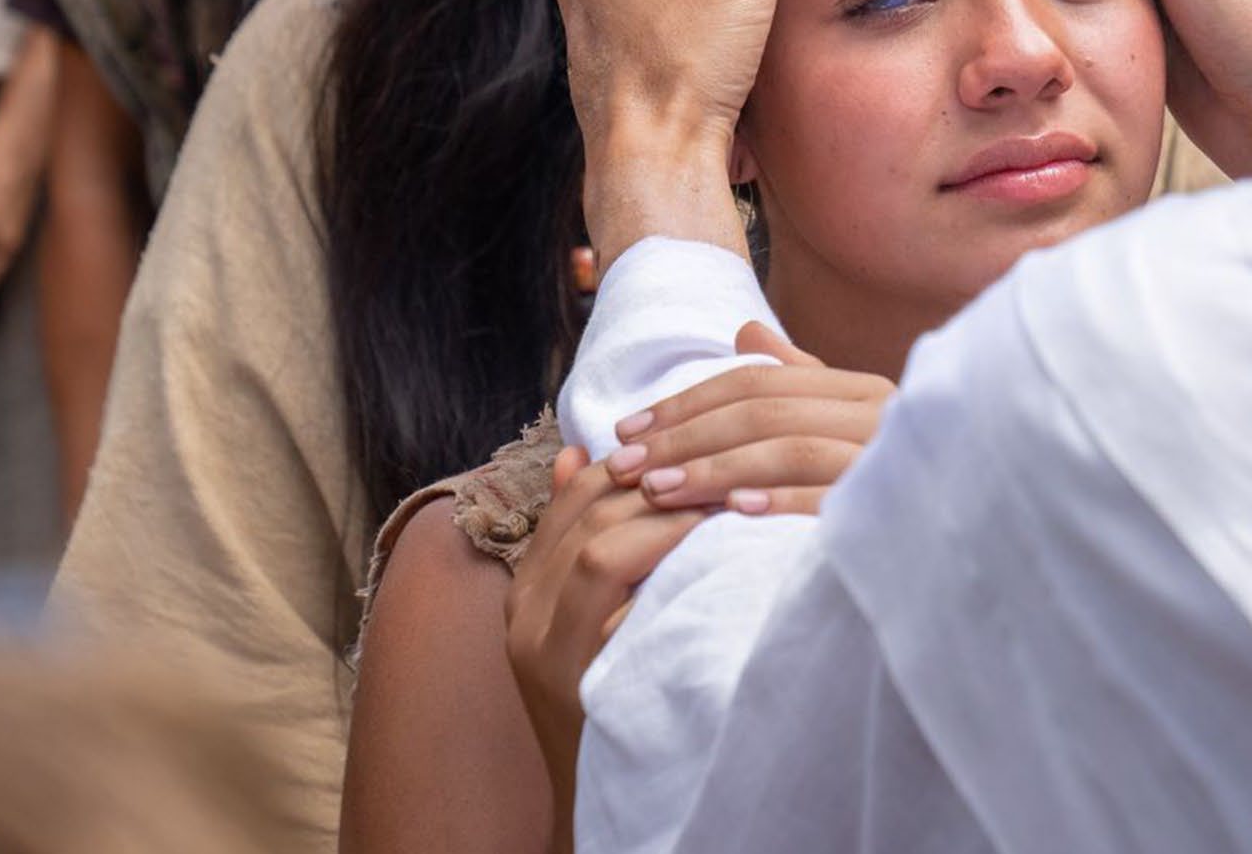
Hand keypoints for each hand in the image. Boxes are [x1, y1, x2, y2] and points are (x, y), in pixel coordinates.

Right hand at [504, 445, 706, 805]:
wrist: (611, 801)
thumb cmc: (617, 698)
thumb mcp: (592, 615)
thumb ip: (586, 540)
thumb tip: (580, 451)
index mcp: (526, 590)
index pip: (574, 493)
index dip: (635, 461)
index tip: (695, 450)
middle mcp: (523, 614)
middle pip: (591, 512)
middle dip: (663, 481)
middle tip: (727, 465)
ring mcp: (546, 650)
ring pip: (599, 546)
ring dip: (670, 516)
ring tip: (727, 500)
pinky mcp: (577, 679)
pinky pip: (613, 592)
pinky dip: (664, 556)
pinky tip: (716, 544)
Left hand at [604, 323, 891, 517]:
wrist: (949, 547)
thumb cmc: (882, 493)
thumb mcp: (839, 427)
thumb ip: (795, 382)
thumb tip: (745, 333)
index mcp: (862, 392)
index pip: (759, 383)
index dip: (686, 402)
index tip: (626, 430)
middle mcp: (880, 417)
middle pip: (766, 412)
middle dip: (685, 436)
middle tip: (624, 464)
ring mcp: (889, 463)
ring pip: (791, 449)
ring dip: (714, 469)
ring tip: (656, 490)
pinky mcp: (895, 514)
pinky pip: (832, 500)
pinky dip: (782, 502)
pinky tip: (733, 513)